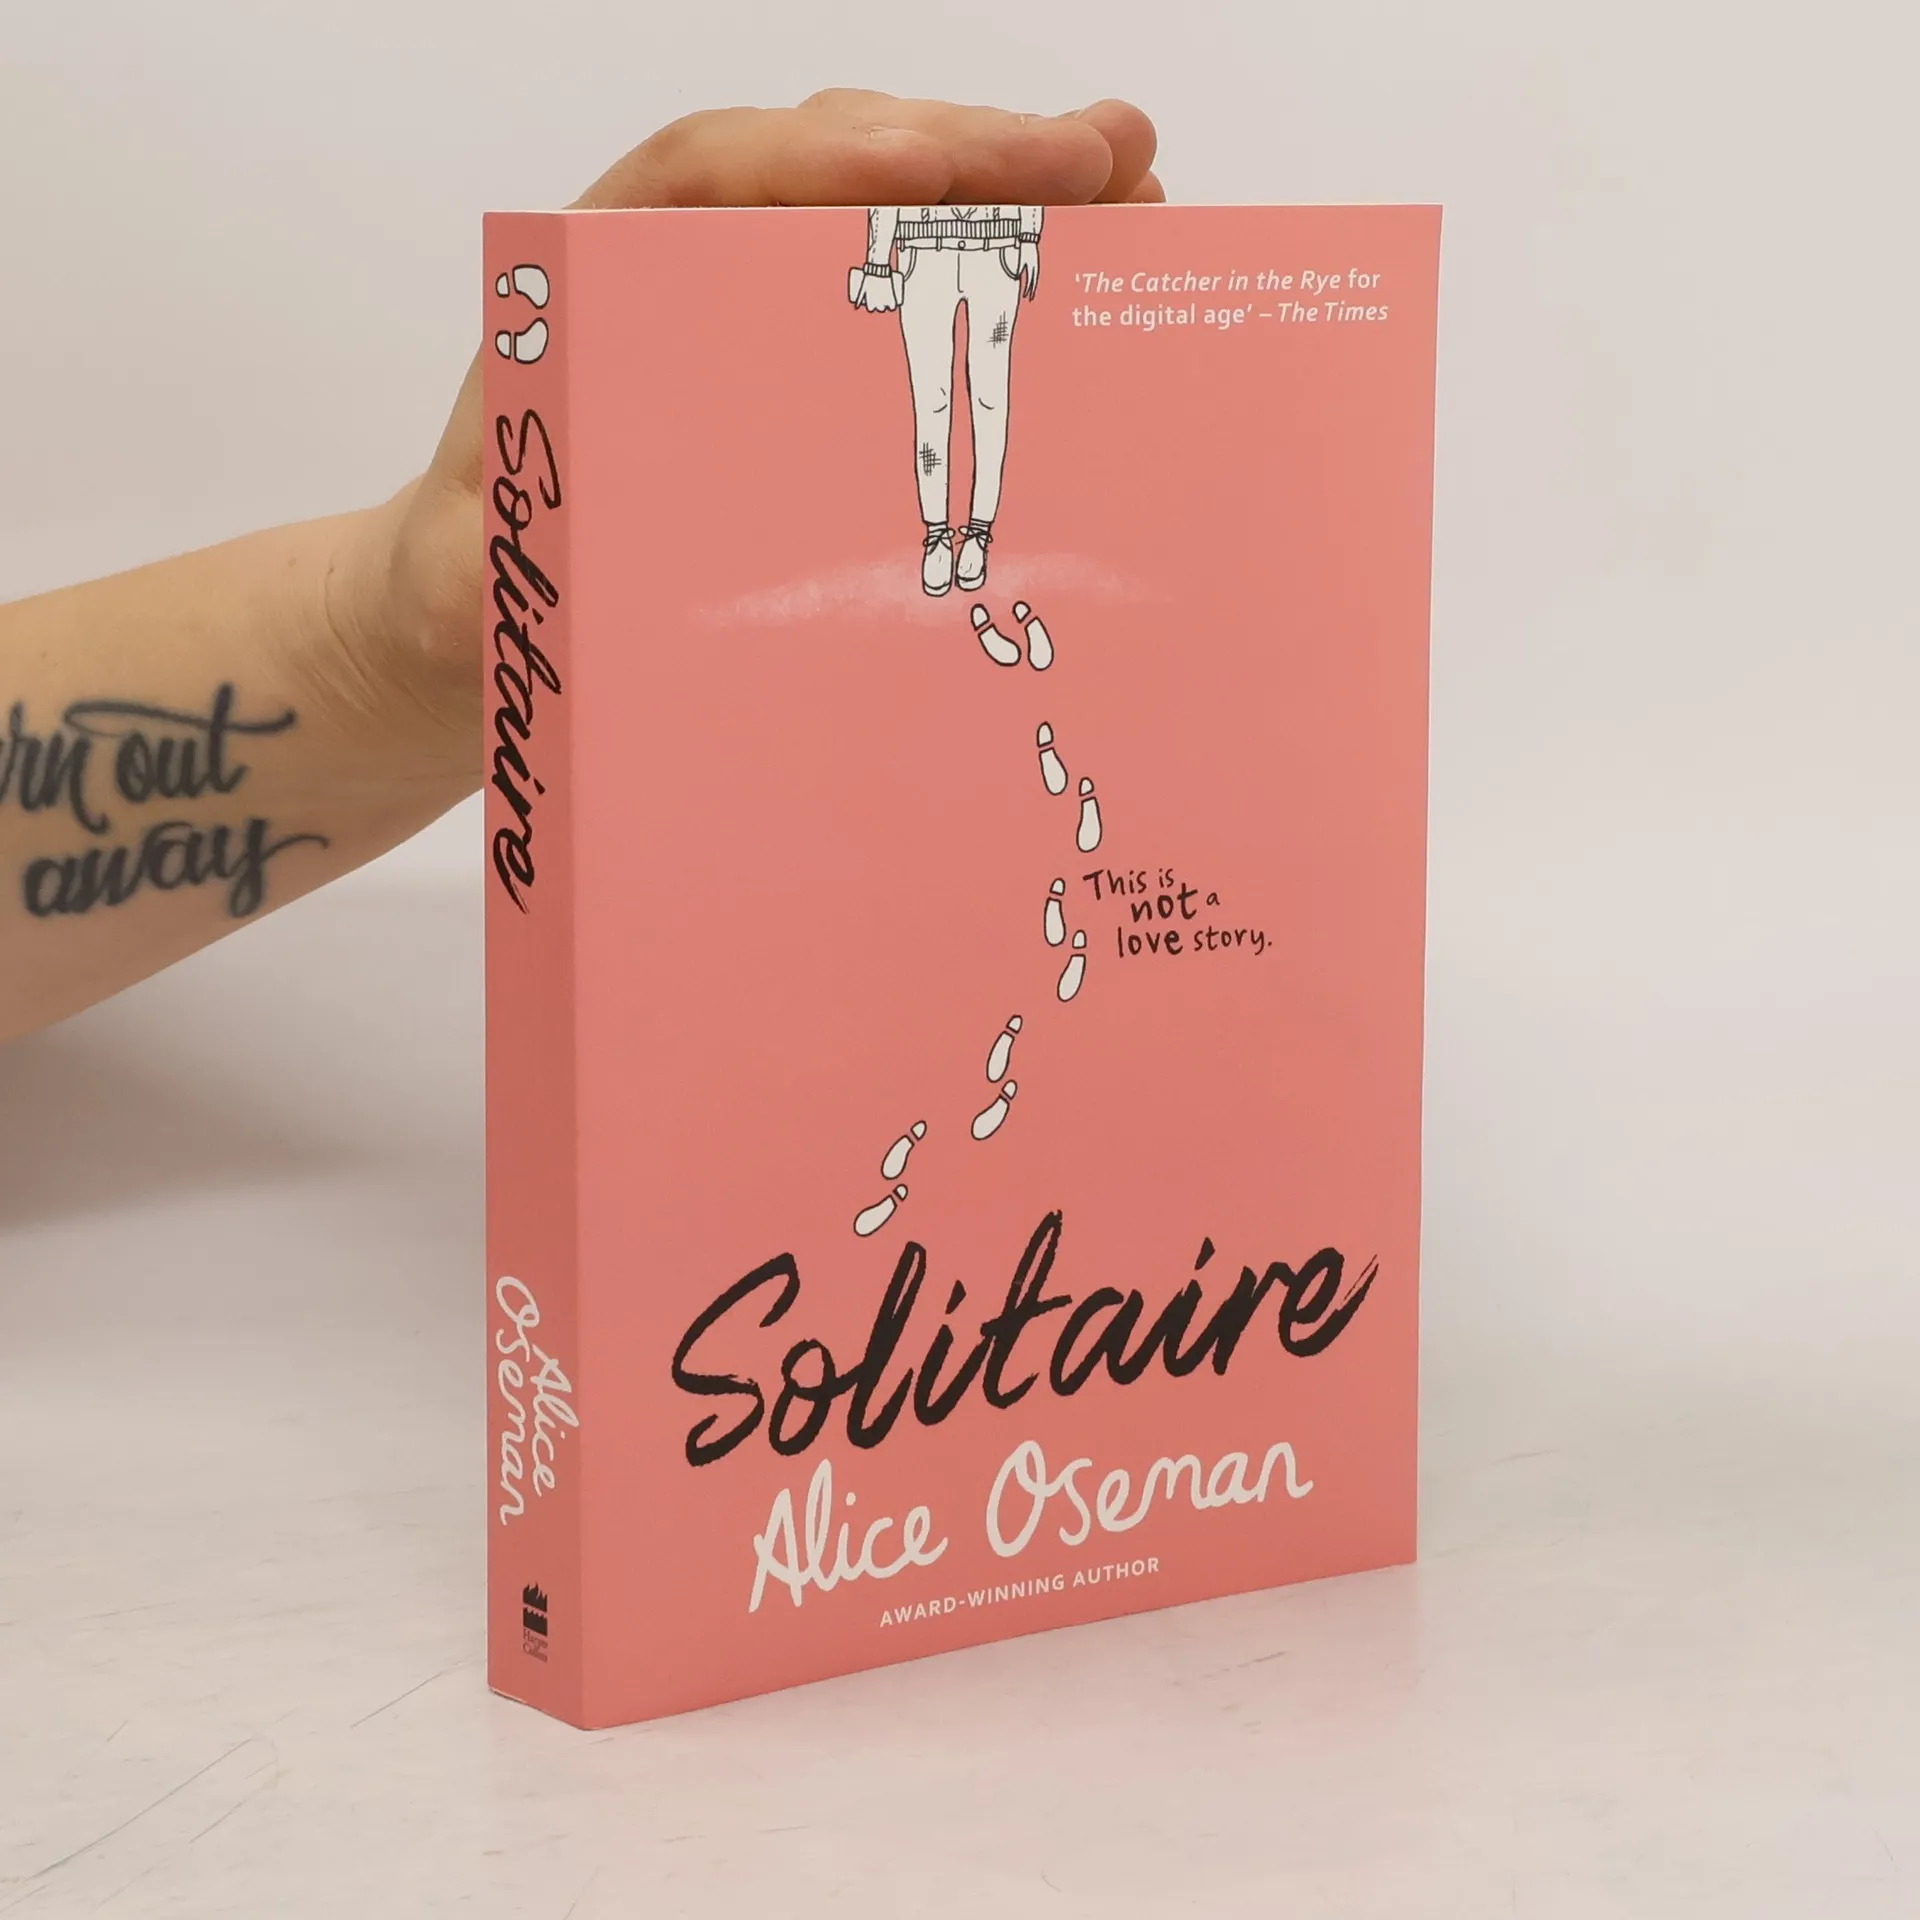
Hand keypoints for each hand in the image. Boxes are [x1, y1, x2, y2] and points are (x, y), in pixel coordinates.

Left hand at [331, 93, 1161, 777]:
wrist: (468, 597)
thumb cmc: (478, 577)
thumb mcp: (473, 576)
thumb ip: (497, 557)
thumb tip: (545, 554)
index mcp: (593, 284)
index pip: (712, 178)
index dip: (822, 161)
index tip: (928, 171)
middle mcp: (681, 263)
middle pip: (828, 162)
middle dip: (965, 153)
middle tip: (1103, 157)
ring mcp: (749, 297)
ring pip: (881, 201)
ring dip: (1006, 183)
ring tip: (1134, 176)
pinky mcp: (796, 349)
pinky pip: (900, 276)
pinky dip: (991, 256)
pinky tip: (1082, 245)